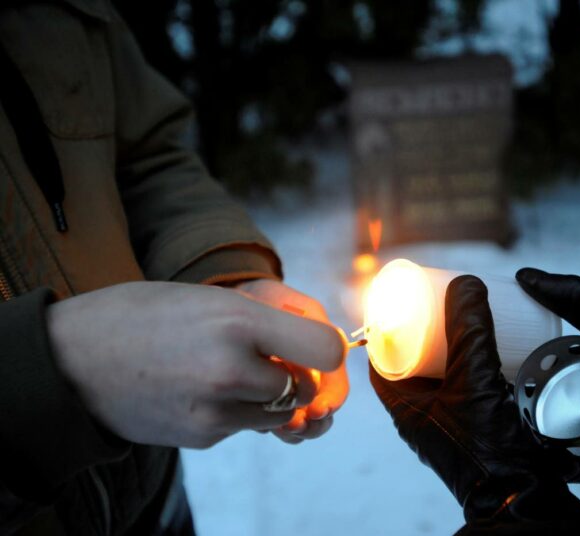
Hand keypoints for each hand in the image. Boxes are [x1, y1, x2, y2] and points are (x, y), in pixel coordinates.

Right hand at [47, 281, 345, 447]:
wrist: (73, 359)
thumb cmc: (143, 314)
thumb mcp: (209, 296)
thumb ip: (268, 317)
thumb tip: (322, 340)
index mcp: (238, 321)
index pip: (327, 349)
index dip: (327, 348)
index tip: (314, 345)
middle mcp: (232, 370)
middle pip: (306, 387)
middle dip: (296, 374)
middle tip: (270, 359)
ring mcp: (216, 410)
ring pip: (279, 413)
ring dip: (268, 396)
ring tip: (230, 372)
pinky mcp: (202, 436)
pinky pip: (242, 426)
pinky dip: (235, 411)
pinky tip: (201, 390)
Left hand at [371, 276, 579, 531]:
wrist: (522, 497)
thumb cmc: (486, 449)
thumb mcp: (474, 379)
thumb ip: (471, 330)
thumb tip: (465, 283)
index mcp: (405, 406)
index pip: (381, 359)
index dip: (388, 328)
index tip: (403, 303)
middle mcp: (423, 413)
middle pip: (414, 361)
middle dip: (426, 331)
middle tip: (442, 304)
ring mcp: (449, 421)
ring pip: (443, 373)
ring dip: (453, 347)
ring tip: (468, 318)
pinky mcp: (476, 425)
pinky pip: (467, 386)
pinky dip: (474, 365)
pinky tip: (493, 349)